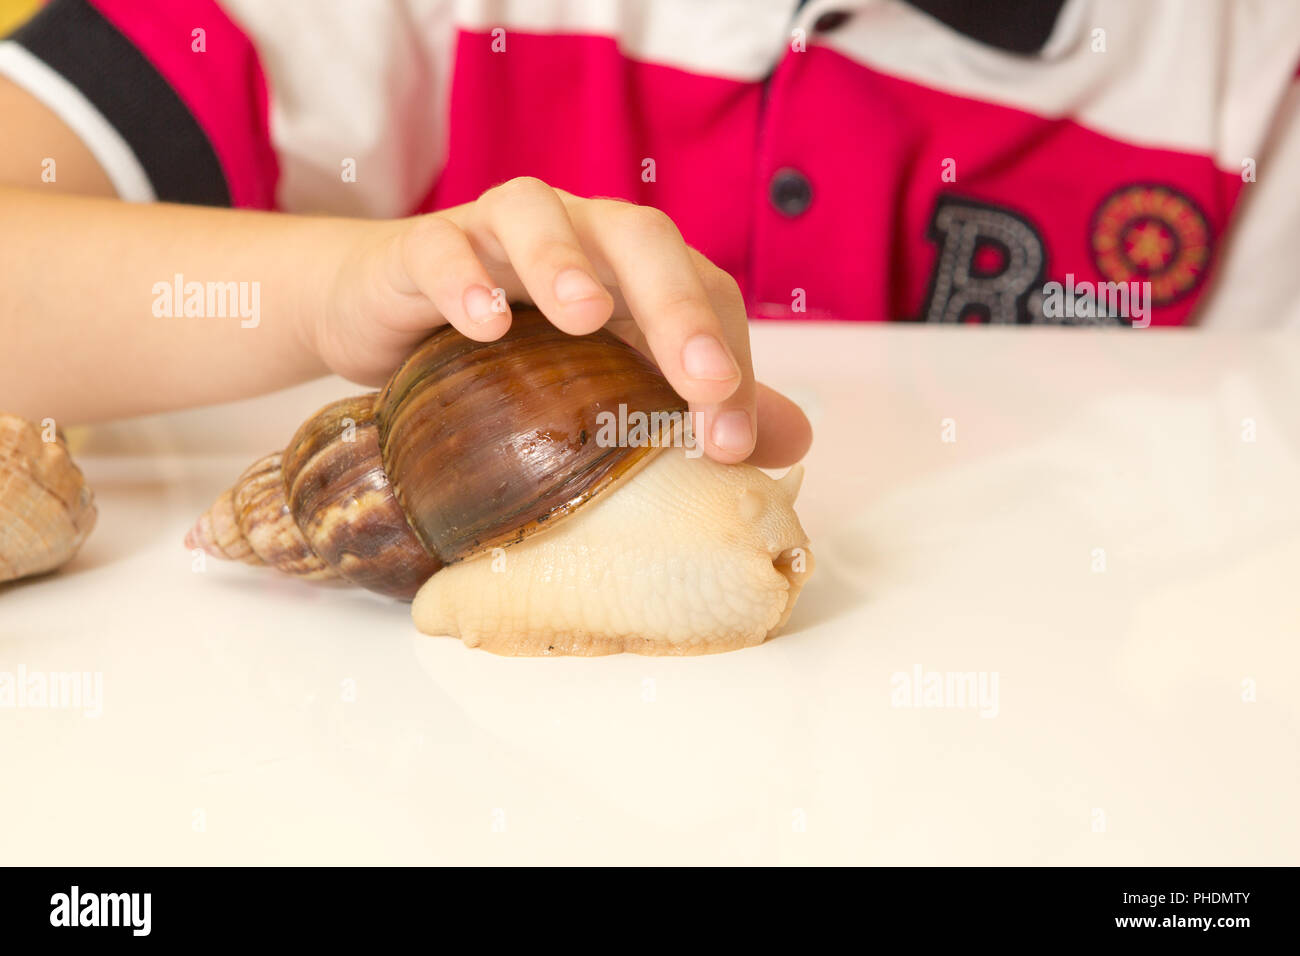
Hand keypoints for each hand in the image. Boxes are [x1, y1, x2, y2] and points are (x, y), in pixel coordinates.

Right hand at [317, 178, 810, 466]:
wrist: (390, 313)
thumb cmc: (510, 349)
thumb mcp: (606, 382)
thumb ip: (694, 404)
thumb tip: (793, 444)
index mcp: (633, 268)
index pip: (703, 291)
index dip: (727, 359)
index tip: (732, 443)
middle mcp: (577, 234)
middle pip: (639, 240)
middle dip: (676, 306)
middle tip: (703, 379)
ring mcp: (496, 233)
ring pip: (537, 217)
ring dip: (566, 262)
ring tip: (586, 317)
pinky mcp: (421, 248)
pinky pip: (441, 248)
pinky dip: (462, 279)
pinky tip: (482, 325)